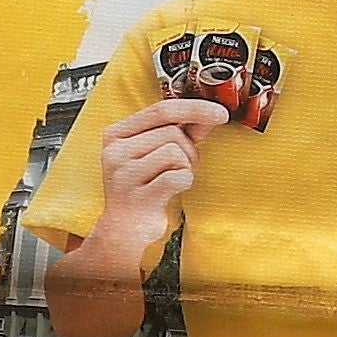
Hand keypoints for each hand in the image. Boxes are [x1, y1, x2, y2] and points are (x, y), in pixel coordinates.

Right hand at [83, 96, 230, 261]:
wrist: (126, 228)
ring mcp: (122, 174)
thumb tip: (211, 113)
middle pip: (173, 132)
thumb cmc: (143, 187)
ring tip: (171, 180)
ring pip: (176, 152)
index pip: (161, 109)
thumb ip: (182, 130)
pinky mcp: (136, 196)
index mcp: (116, 133)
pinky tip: (171, 191)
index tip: (221, 112)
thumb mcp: (157, 152)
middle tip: (181, 167)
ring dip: (186, 167)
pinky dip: (184, 182)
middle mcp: (114, 151)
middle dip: (189, 149)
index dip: (195, 108)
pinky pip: (178, 176)